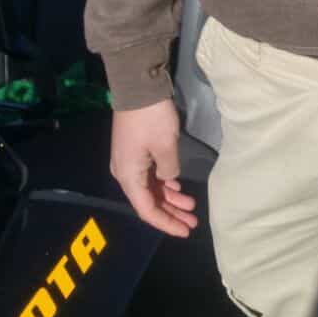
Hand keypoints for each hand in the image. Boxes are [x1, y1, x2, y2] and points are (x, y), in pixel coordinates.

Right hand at [110, 101, 198, 236]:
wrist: (137, 86)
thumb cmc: (151, 119)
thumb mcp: (166, 147)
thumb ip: (169, 171)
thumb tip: (168, 179)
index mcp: (128, 176)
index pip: (147, 210)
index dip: (166, 223)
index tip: (186, 230)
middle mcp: (124, 173)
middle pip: (148, 201)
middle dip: (170, 213)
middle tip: (192, 220)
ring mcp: (129, 161)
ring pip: (150, 188)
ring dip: (169, 198)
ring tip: (191, 205)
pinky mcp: (135, 150)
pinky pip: (149, 175)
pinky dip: (164, 183)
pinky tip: (178, 186)